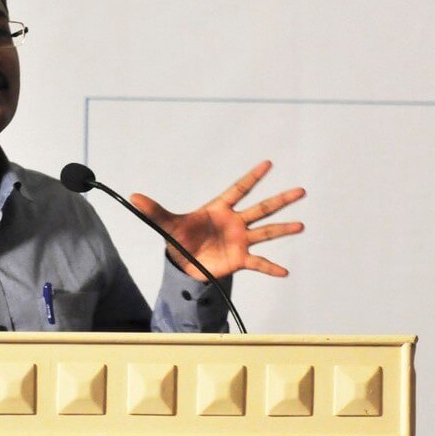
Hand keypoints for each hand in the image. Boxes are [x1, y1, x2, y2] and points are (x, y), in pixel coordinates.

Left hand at [129, 161, 305, 279]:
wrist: (184, 264)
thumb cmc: (180, 238)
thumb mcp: (166, 224)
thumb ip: (154, 211)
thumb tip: (133, 197)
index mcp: (219, 209)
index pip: (239, 189)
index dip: (253, 177)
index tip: (269, 163)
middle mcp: (235, 222)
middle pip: (262, 208)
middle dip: (281, 200)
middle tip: (301, 190)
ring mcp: (240, 241)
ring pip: (266, 232)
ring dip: (283, 229)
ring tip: (301, 225)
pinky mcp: (240, 260)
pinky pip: (258, 263)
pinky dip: (270, 268)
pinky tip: (284, 272)